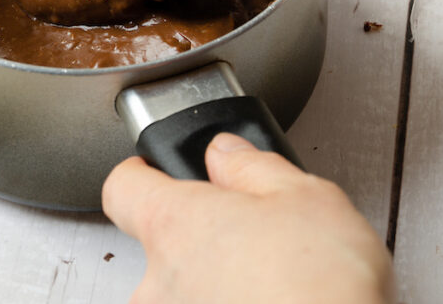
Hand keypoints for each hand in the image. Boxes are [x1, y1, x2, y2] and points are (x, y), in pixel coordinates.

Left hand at [102, 133, 394, 303]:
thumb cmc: (319, 286)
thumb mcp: (303, 196)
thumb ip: (252, 166)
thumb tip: (228, 154)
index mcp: (174, 225)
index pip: (123, 187)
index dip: (143, 172)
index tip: (159, 168)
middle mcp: (159, 283)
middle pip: (159, 245)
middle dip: (201, 237)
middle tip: (251, 233)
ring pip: (184, 292)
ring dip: (215, 283)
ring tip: (271, 279)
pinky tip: (271, 302)